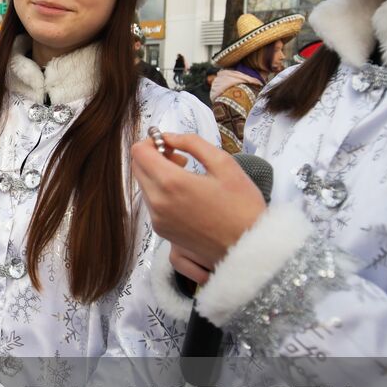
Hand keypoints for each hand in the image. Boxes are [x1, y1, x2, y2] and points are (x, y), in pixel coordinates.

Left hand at [130, 133, 266, 286]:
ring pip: (144, 186)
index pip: (138, 152)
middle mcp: (157, 204)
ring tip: (188, 178)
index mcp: (171, 184)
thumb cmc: (242, 206)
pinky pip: (152, 204)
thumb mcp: (224, 163)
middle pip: (137, 167)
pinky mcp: (163, 234)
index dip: (152, 141)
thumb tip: (168, 136)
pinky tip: (188, 197)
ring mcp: (158, 221)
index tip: (171, 145)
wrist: (249, 249)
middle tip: (181, 159)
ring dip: (158, 176)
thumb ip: (192, 143)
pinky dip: (162, 194)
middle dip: (154, 157)